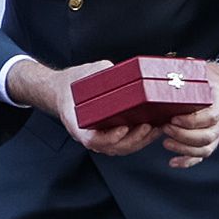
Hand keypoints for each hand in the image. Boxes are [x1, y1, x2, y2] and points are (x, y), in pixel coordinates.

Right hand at [17, 59, 162, 156]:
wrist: (63, 91)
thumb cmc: (73, 85)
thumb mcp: (85, 76)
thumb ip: (103, 74)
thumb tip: (120, 71)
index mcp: (77, 124)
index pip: (92, 140)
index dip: (109, 138)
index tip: (123, 128)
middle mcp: (88, 135)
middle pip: (112, 147)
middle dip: (133, 139)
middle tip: (147, 126)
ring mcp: (100, 136)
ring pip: (121, 148)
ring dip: (140, 141)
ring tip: (156, 129)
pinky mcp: (110, 134)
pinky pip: (125, 143)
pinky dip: (140, 139)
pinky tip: (154, 129)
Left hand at [162, 64, 218, 168]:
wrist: (217, 83)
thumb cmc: (203, 77)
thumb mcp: (197, 72)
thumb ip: (183, 76)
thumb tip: (157, 75)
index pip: (212, 116)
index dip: (192, 121)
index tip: (173, 118)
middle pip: (209, 135)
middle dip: (184, 135)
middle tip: (165, 128)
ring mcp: (217, 130)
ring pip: (206, 148)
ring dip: (184, 148)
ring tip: (165, 142)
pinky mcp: (209, 139)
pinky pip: (202, 155)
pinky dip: (188, 161)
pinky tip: (173, 162)